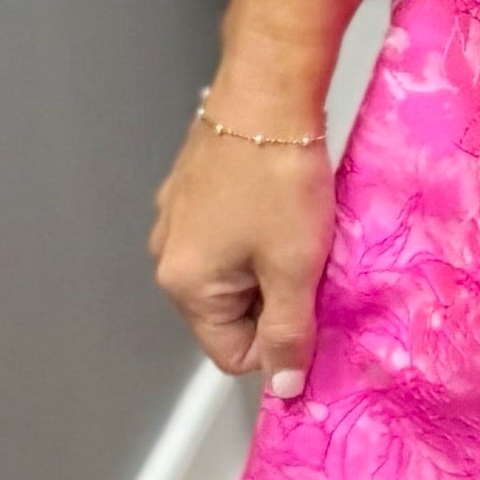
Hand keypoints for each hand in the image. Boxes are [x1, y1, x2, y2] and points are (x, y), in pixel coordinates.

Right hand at [149, 107, 334, 397]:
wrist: (267, 91)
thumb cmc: (278, 179)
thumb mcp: (294, 267)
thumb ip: (290, 333)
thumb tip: (284, 388)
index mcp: (185, 285)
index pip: (232, 354)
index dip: (279, 343)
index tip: (312, 309)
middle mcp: (168, 255)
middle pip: (230, 312)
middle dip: (275, 298)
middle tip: (310, 262)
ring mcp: (176, 217)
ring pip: (233, 270)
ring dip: (270, 262)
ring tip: (300, 229)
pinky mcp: (192, 186)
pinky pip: (229, 232)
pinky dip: (259, 229)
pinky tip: (282, 202)